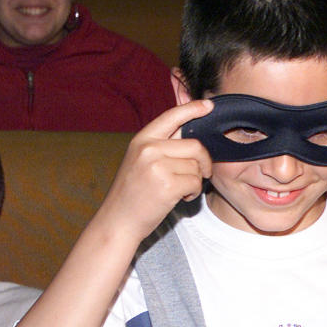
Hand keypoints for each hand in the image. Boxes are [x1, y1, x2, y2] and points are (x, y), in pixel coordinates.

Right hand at [97, 100, 213, 244]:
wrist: (118, 220)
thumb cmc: (133, 193)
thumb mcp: (141, 160)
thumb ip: (162, 146)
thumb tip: (191, 134)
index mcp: (142, 139)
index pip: (171, 116)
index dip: (192, 109)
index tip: (208, 106)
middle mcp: (149, 149)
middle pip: (195, 146)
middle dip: (204, 162)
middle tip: (200, 174)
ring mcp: (157, 167)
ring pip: (197, 167)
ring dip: (195, 181)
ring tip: (178, 189)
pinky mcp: (167, 185)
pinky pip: (196, 183)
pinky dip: (193, 192)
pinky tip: (180, 197)